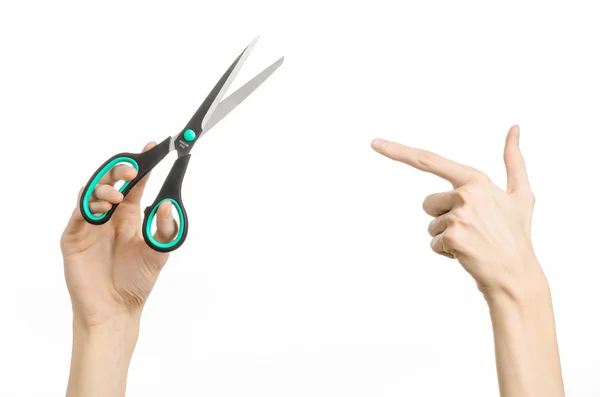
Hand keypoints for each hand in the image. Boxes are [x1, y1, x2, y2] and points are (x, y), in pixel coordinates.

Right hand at [61, 142, 177, 327]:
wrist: (115, 309)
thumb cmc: (137, 281)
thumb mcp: (160, 252)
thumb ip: (165, 228)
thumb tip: (167, 204)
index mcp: (130, 216)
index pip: (136, 184)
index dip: (142, 165)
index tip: (151, 147)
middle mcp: (110, 216)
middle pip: (111, 182)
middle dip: (120, 170)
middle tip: (131, 169)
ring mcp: (91, 225)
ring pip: (92, 192)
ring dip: (104, 188)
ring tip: (116, 197)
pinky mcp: (74, 236)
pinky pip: (78, 213)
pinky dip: (88, 205)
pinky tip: (102, 209)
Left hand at [371, 125, 546, 299]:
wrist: (517, 274)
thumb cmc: (516, 234)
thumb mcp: (520, 194)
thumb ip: (514, 160)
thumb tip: (514, 127)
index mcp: (476, 180)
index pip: (428, 161)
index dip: (398, 151)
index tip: (374, 143)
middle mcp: (466, 194)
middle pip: (428, 203)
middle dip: (443, 218)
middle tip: (472, 230)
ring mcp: (459, 215)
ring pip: (431, 225)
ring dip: (446, 237)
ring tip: (473, 242)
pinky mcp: (452, 236)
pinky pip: (433, 243)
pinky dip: (446, 252)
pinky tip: (468, 254)